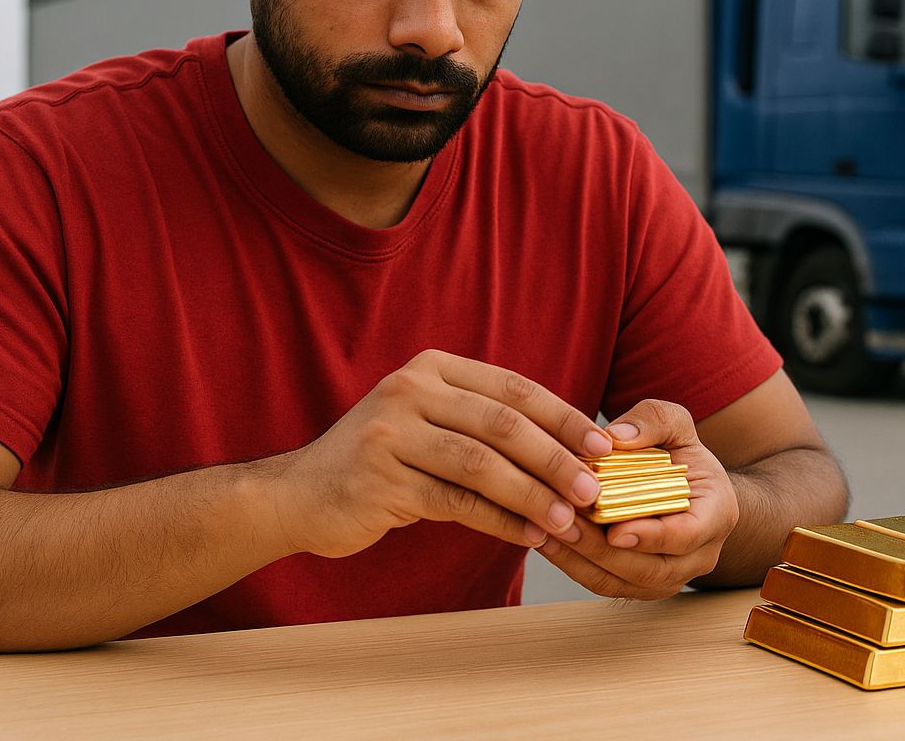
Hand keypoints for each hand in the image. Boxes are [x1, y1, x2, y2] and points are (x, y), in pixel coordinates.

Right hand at [269, 350, 613, 557]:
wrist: (300, 495)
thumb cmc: (382, 462)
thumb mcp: (430, 423)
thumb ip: (484, 424)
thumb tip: (570, 447)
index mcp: (432, 369)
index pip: (514, 389)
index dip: (563, 417)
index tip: (603, 445)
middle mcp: (410, 391)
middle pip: (502, 424)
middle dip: (556, 458)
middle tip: (594, 488)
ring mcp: (391, 434)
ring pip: (482, 464)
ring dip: (532, 494)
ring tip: (568, 518)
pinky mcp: (381, 480)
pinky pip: (456, 502)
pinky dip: (499, 520)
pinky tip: (528, 535)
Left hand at [537, 399, 739, 598]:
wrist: (690, 491)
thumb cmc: (681, 455)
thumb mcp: (675, 425)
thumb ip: (653, 420)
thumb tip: (617, 438)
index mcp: (715, 514)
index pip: (686, 535)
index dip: (651, 536)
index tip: (614, 529)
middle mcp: (698, 555)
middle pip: (649, 568)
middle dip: (601, 550)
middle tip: (564, 524)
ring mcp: (670, 576)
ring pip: (622, 582)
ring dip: (580, 561)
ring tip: (546, 533)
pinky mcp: (641, 585)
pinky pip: (605, 585)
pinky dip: (574, 566)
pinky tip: (546, 541)